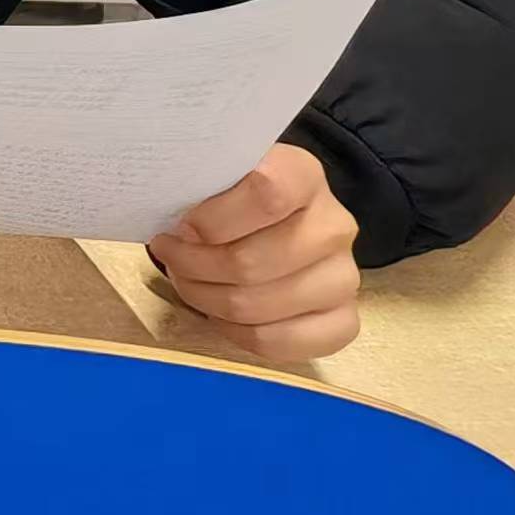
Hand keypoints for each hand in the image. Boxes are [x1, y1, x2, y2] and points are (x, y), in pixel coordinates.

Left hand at [148, 142, 360, 361]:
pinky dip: (237, 333)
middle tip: (170, 256)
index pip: (266, 194)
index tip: (181, 227)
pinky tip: (219, 313)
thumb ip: (200, 185)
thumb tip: (175, 229)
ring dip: (207, 300)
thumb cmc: (233, 193)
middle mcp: (334, 225)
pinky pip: (282, 343)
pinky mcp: (344, 320)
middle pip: (251, 262)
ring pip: (260, 306)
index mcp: (303, 175)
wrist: (283, 219)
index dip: (213, 219)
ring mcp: (344, 276)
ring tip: (187, 281)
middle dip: (194, 266)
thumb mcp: (218, 172)